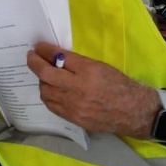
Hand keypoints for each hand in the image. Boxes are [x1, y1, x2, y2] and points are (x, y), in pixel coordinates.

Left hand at [26, 42, 159, 137]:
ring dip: (41, 80)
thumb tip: (54, 57)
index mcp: (89, 71)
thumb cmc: (119, 85)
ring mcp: (75, 106)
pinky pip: (51, 105)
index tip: (39, 46)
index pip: (59, 57)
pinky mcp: (74, 118)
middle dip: (34, 62)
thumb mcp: (100, 67)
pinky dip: (48, 94)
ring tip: (44, 75)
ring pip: (45, 90)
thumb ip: (77, 63)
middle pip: (46, 74)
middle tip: (31, 56)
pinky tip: (50, 89)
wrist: (134, 111)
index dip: (45, 50)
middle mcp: (80, 88)